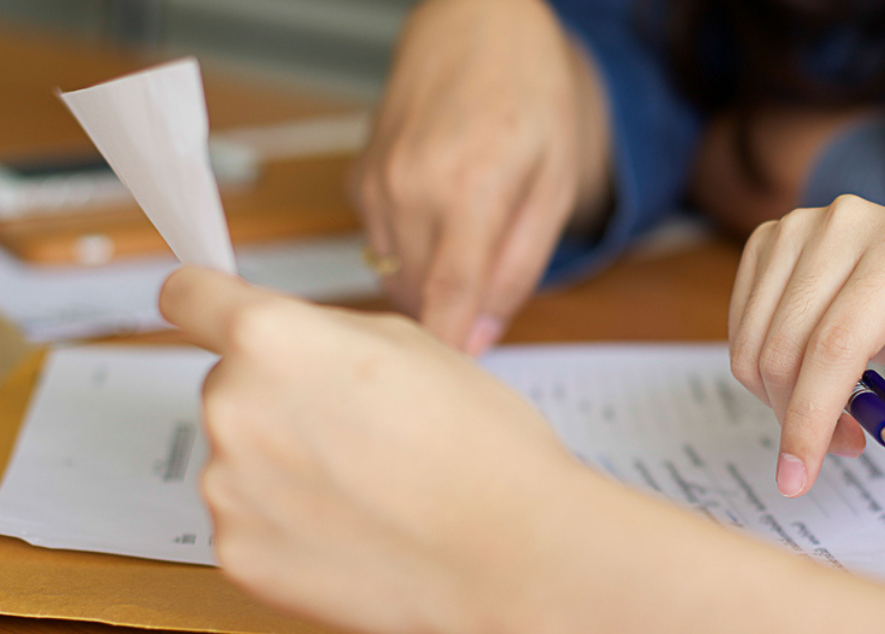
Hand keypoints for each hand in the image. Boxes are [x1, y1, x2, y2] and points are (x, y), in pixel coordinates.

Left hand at [159, 267, 581, 633]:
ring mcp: (229, 487)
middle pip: (229, 385)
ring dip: (283, 464)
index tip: (207, 312)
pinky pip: (250, 520)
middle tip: (352, 425)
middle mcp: (233, 407)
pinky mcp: (238, 554)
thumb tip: (294, 340)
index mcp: (273, 339)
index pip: (188, 296)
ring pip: (240, 457)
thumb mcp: (414, 345)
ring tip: (364, 484)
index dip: (204, 302)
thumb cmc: (481, 449)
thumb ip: (329, 333)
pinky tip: (350, 525)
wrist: (510, 553)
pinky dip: (288, 522)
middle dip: (277, 397)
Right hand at [350, 0, 610, 355]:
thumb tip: (481, 335)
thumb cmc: (529, 89)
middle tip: (479, 316)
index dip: (446, 355)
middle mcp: (408, 188)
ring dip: (426, 285)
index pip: (443, 302)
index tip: (452, 396)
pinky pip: (377, 245)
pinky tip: (440, 221)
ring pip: (391, 277)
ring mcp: (375, 182)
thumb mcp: (556, 182)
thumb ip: (520, 266)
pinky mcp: (358, 177)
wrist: (477, 18)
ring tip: (467, 254)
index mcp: (468, 191)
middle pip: (413, 300)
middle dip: (444, 320)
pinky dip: (407, 251)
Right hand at [729, 196, 884, 496]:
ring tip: (832, 410)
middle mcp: (845, 224)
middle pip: (788, 347)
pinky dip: (763, 371)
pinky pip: (741, 329)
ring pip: (755, 343)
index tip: (798, 478)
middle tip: (839, 446)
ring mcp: (799, 227)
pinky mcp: (767, 239)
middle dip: (797, 418)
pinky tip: (807, 376)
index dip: (810, 418)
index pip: (836, 346)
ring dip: (779, 399)